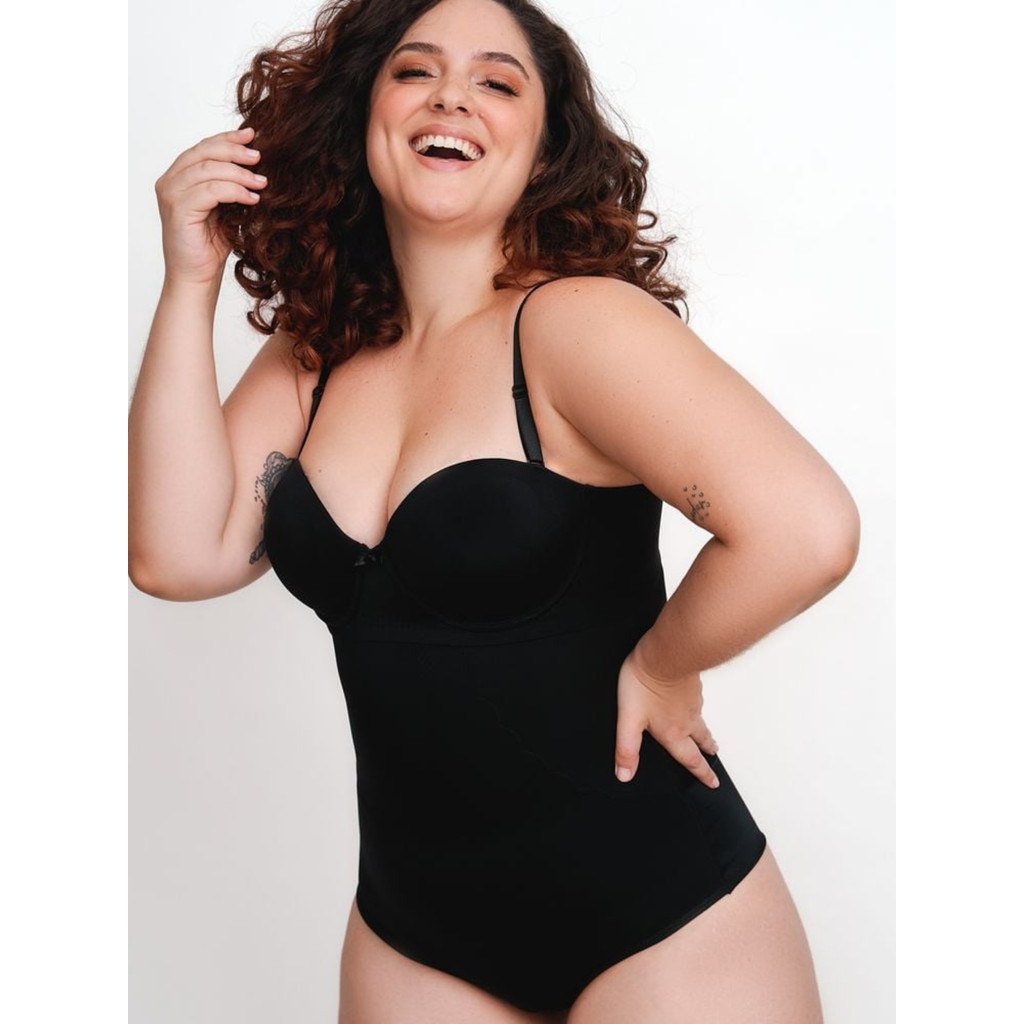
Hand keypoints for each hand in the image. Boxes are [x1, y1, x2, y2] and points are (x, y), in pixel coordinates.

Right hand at [153, 126, 267, 285]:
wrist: (196, 277)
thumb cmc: (210, 246)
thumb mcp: (224, 208)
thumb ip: (231, 185)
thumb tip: (256, 163)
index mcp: (178, 177)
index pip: (203, 148)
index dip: (227, 138)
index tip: (252, 135)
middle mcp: (169, 181)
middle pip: (204, 152)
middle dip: (234, 151)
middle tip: (259, 157)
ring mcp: (171, 194)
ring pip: (207, 169)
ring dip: (238, 173)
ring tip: (261, 182)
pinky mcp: (178, 209)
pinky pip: (210, 190)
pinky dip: (234, 191)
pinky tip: (251, 198)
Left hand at [614, 646, 719, 787]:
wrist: (665, 653)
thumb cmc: (645, 684)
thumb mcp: (628, 720)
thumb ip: (626, 749)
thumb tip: (624, 774)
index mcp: (673, 733)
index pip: (690, 760)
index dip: (702, 774)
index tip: (713, 783)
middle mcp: (687, 720)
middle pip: (701, 740)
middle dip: (707, 751)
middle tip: (713, 755)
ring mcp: (692, 701)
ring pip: (701, 721)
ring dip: (705, 731)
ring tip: (707, 735)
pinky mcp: (693, 685)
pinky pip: (698, 701)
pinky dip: (698, 708)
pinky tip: (692, 702)